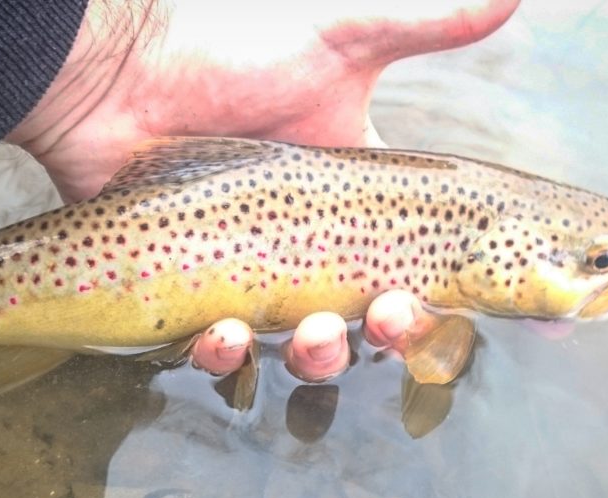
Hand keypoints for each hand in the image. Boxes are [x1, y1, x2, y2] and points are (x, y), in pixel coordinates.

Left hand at [8, 0, 519, 378]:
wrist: (117, 76)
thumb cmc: (223, 57)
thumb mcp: (338, 42)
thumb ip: (425, 24)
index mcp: (354, 200)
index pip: (421, 258)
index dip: (452, 291)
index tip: (490, 312)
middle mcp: (310, 248)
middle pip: (371, 319)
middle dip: (391, 333)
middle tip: (390, 318)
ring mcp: (252, 278)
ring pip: (301, 347)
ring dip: (318, 355)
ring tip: (311, 333)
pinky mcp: (193, 298)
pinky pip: (218, 349)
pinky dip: (223, 353)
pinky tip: (222, 333)